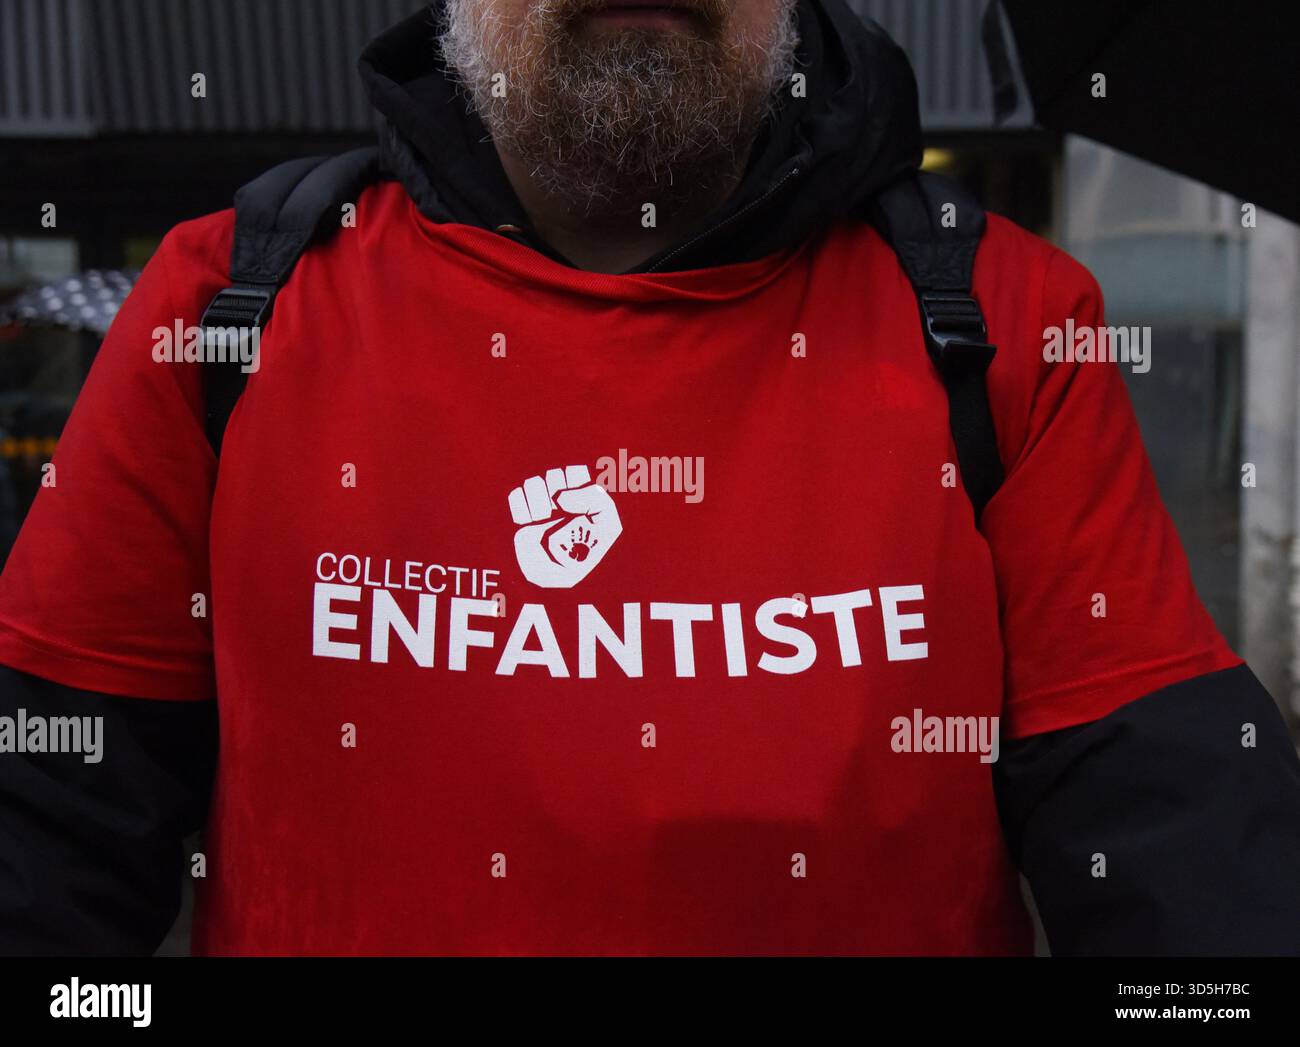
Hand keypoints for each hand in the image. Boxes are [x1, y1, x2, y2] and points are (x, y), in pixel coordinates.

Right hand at [508, 464, 622, 588]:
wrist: (563, 575)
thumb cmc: (590, 550)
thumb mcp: (608, 524)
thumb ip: (594, 499)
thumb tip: (559, 497)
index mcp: (582, 495)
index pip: (573, 471)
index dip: (575, 483)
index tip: (578, 501)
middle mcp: (560, 498)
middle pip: (553, 475)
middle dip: (558, 493)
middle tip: (561, 513)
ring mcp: (540, 507)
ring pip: (533, 482)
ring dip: (539, 501)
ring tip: (545, 519)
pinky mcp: (522, 517)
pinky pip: (516, 495)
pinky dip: (522, 507)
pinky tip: (531, 521)